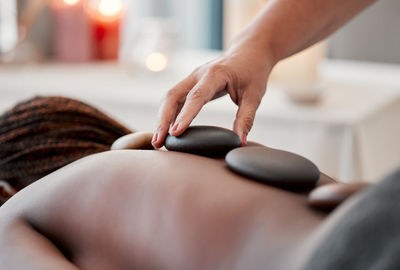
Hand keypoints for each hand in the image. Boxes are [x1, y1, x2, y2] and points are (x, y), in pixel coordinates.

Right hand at [152, 46, 273, 147]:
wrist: (249, 51)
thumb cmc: (253, 72)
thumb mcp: (254, 96)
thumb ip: (246, 119)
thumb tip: (240, 142)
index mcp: (215, 74)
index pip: (196, 96)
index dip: (185, 115)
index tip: (175, 133)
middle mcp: (198, 74)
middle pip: (173, 96)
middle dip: (163, 120)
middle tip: (158, 143)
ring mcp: (192, 78)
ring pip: (170, 98)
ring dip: (162, 119)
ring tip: (158, 141)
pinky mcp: (191, 84)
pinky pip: (175, 99)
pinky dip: (169, 115)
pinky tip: (167, 131)